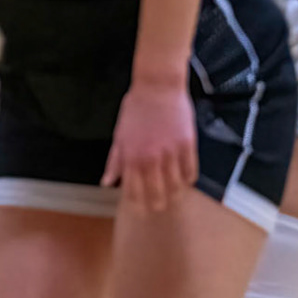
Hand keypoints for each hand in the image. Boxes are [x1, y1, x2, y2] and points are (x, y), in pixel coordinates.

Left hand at [101, 75, 195, 211]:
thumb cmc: (135, 110)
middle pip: (156, 195)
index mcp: (130, 157)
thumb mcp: (119, 135)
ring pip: (176, 187)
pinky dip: (188, 180)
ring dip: (175, 195)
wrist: (157, 87)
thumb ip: (114, 162)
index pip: (133, 192)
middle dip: (157, 205)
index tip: (140, 211)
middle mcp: (150, 159)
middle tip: (159, 208)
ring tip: (174, 198)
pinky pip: (191, 172)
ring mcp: (170, 153)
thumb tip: (107, 183)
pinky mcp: (187, 146)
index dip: (137, 205)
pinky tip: (185, 181)